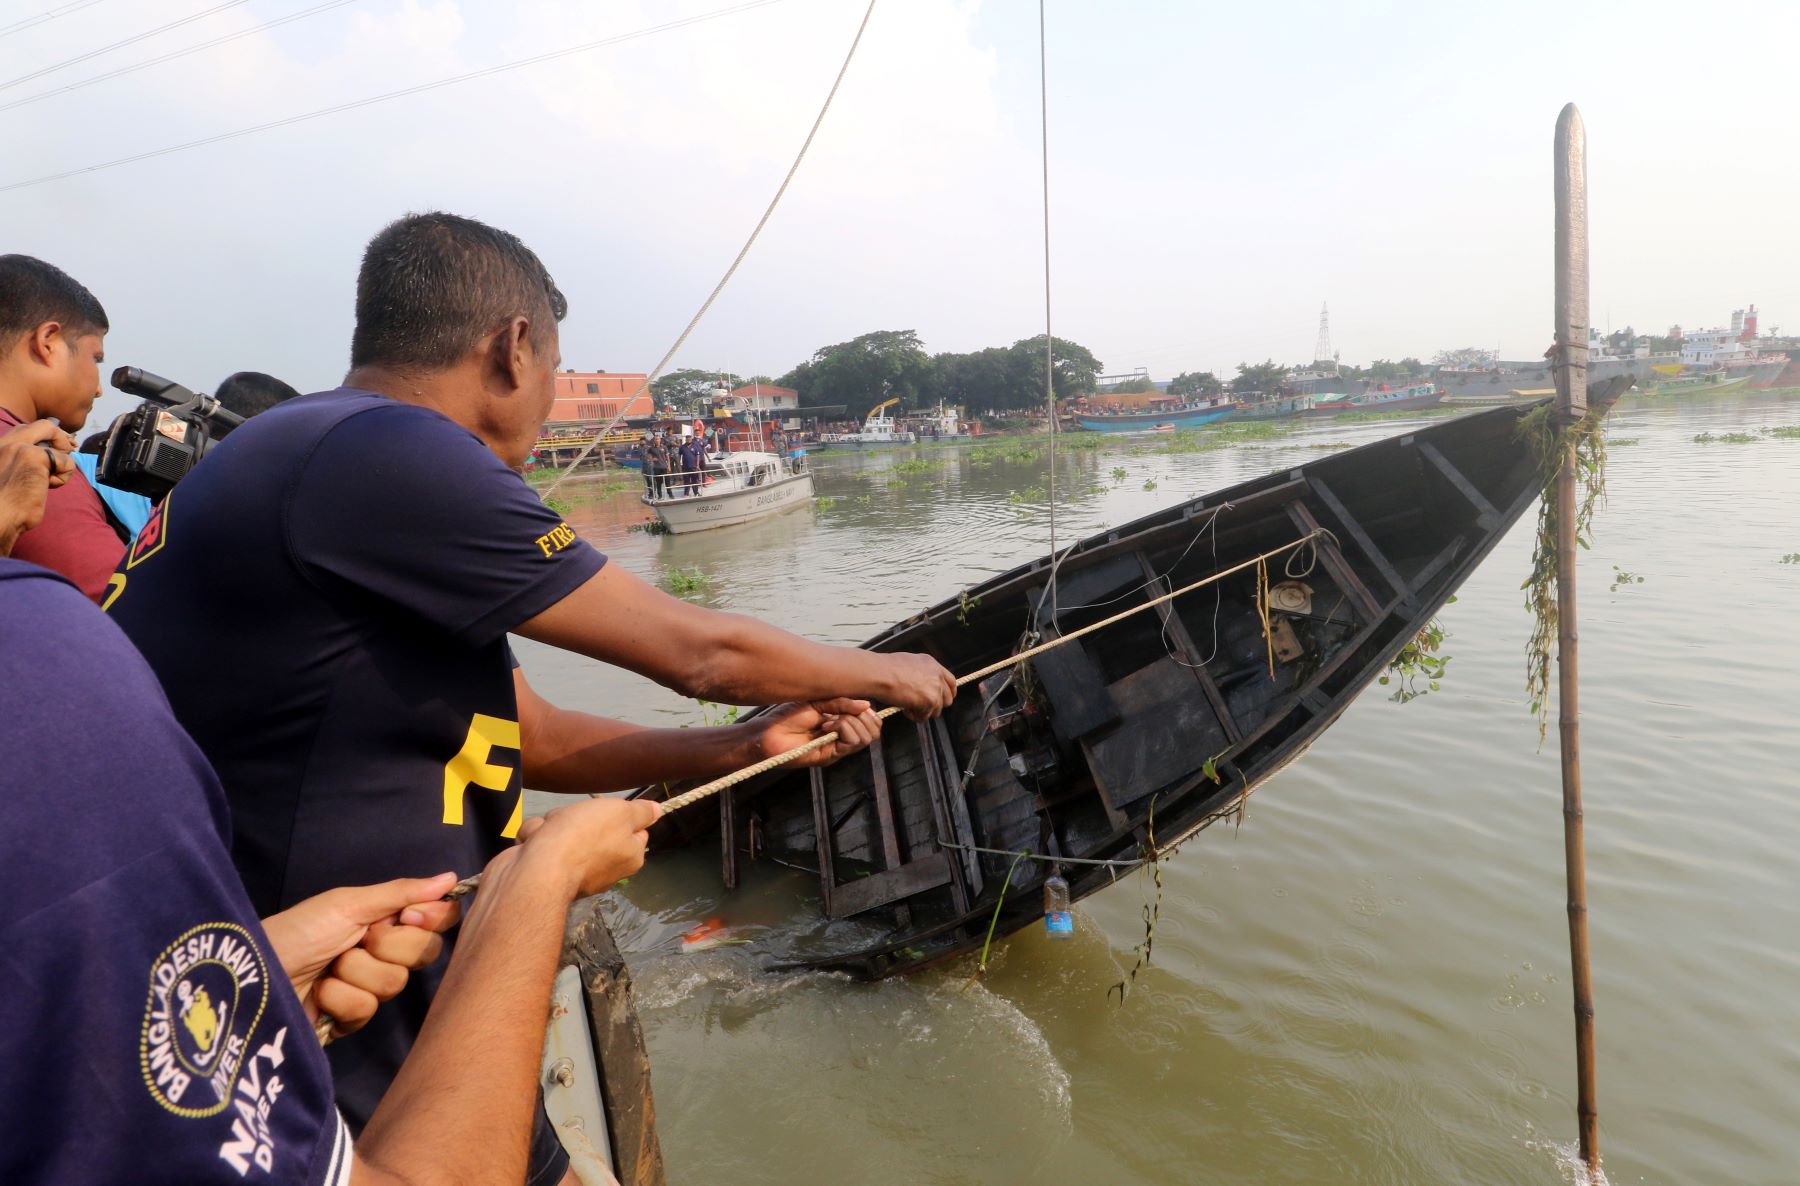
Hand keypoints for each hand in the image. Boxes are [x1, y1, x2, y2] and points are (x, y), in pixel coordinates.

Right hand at [0, 419, 74, 555]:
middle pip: (45, 425)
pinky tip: (47, 487)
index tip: (59, 447)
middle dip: (62, 437)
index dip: (48, 436)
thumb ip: (21, 463)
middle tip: (67, 452)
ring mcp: (20, 447)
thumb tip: (48, 457)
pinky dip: (62, 478)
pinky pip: (66, 462)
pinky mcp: (35, 457)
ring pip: (59, 446)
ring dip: (60, 466)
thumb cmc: (4, 504)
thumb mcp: (9, 475)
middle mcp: (6, 442)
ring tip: (45, 483)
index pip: (26, 429)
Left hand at [261, 873, 461, 1034]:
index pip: (435, 920)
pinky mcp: (351, 1019)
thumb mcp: (349, 903)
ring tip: (328, 968)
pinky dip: (340, 997)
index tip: (407, 916)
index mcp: (384, 919)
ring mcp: (367, 988)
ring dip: (356, 971)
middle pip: (425, 952)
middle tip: (357, 939)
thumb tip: (452, 878)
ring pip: (395, 982)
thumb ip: (401, 893)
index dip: (431, 919)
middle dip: (388, 945)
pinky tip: (320, 994)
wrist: (254, 975)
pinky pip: (368, 1009)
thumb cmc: (299, 930)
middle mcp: (381, 952)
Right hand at [512, 796, 662, 897]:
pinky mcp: (545, 870)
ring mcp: (573, 870)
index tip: (606, 811)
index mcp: (629, 856)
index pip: (634, 829)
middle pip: (593, 825)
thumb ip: (640, 811)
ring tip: (548, 833)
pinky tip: (533, 843)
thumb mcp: (620, 814)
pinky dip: (535, 838)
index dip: (619, 814)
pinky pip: (541, 842)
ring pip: (563, 829)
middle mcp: (604, 867)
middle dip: (576, 816)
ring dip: (552, 824)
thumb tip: (657, 810)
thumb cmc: (584, 837)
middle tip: (572, 820)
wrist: (537, 871)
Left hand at [756, 698, 882, 765]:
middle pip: (873, 731)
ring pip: (865, 738)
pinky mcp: (830, 756)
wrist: (768, 732)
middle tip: (841, 712)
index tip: (858, 704)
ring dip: (850, 723)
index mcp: (842, 723)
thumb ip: (842, 703)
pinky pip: (851, 742)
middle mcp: (843, 737)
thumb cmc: (787, 717)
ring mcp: (837, 748)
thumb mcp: (818, 702)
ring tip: (829, 720)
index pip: (871, 722)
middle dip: (862, 717)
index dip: (869, 712)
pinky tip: (825, 726)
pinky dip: (842, 728)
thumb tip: (866, 705)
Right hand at [877, 651, 956, 719]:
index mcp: (932, 665)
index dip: (947, 693)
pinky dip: (915, 716)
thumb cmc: (885, 669)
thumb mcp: (909, 663)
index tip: (942, 699)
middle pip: (947, 699)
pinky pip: (925, 716)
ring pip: (937, 710)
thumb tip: (921, 684)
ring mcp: (935, 689)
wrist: (879, 673)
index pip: (951, 682)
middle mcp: (937, 676)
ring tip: (908, 706)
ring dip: (923, 711)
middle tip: (920, 705)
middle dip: (934, 705)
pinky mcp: (930, 701)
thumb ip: (921, 673)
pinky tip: (904, 709)